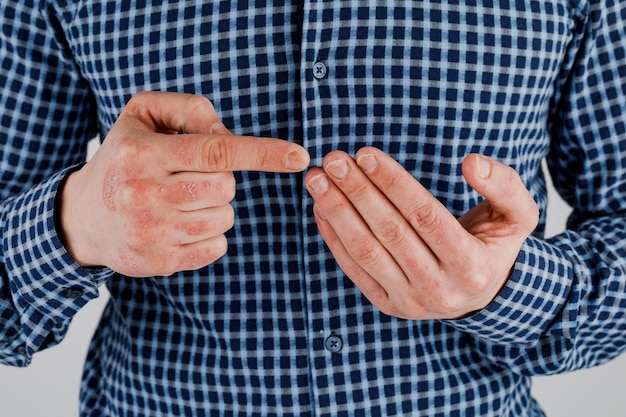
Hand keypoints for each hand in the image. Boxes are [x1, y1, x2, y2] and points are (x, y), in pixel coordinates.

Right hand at [58, 91, 309, 276]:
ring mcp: (152, 233)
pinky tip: (181, 225)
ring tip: (181, 200)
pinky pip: (217, 247)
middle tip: (191, 176)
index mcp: (144, 154)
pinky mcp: (160, 262)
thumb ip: (188, 109)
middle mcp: (146, 195)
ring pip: (224, 218)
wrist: (83, 217)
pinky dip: (210, 234)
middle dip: (220, 179)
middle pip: (226, 186)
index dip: (263, 153)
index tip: (299, 156)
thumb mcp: (142, 114)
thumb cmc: (123, 157)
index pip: (217, 151)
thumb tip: (229, 134)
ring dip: (215, 207)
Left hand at [305, 147, 538, 319]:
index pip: (425, 215)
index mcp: (472, 265)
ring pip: (366, 252)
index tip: (365, 154)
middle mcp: (439, 289)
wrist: (482, 294)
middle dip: (357, 192)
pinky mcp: (388, 304)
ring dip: (337, 212)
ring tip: (317, 180)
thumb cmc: (494, 244)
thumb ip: (504, 184)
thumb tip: (471, 162)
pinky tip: (321, 208)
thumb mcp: (518, 215)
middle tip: (333, 160)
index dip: (392, 183)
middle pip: (390, 232)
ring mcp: (410, 301)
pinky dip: (333, 238)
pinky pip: (354, 270)